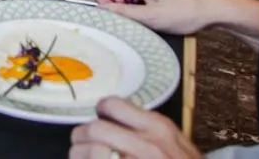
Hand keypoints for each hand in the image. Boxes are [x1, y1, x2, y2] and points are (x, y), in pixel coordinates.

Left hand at [70, 96, 201, 158]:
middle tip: (82, 145)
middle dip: (82, 138)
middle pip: (93, 128)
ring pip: (85, 152)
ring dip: (79, 156)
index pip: (111, 105)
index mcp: (158, 128)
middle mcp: (146, 145)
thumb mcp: (179, 146)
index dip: (100, 114)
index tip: (99, 122)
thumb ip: (150, 130)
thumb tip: (115, 119)